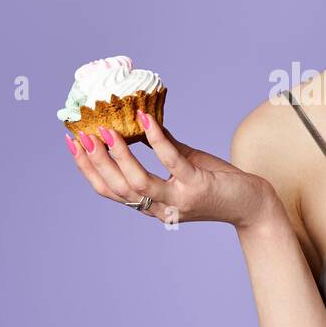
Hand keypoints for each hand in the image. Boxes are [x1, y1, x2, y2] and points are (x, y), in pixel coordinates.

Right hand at [65, 111, 272, 228]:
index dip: (88, 169)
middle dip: (95, 163)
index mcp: (151, 204)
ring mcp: (178, 199)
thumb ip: (163, 146)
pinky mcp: (196, 187)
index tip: (72, 144)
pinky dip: (156, 141)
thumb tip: (140, 119)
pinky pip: (171, 162)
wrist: (252, 203)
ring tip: (106, 131)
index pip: (110, 190)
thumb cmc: (219, 183)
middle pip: (117, 189)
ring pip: (137, 183)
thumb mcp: (185, 163)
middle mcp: (160, 207)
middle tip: (81, 136)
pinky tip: (145, 121)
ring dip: (118, 157)